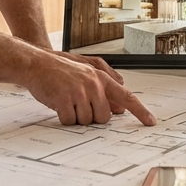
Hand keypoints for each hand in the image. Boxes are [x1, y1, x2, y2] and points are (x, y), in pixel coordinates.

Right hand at [24, 52, 156, 125]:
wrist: (35, 64)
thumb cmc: (59, 70)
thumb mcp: (84, 74)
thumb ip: (104, 88)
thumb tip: (119, 108)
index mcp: (100, 78)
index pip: (126, 96)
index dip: (140, 110)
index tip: (150, 121)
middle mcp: (93, 84)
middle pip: (104, 117)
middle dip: (91, 116)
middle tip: (78, 104)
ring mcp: (79, 92)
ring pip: (87, 121)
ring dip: (76, 117)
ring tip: (66, 101)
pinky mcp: (65, 100)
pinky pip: (70, 121)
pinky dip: (63, 118)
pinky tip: (58, 105)